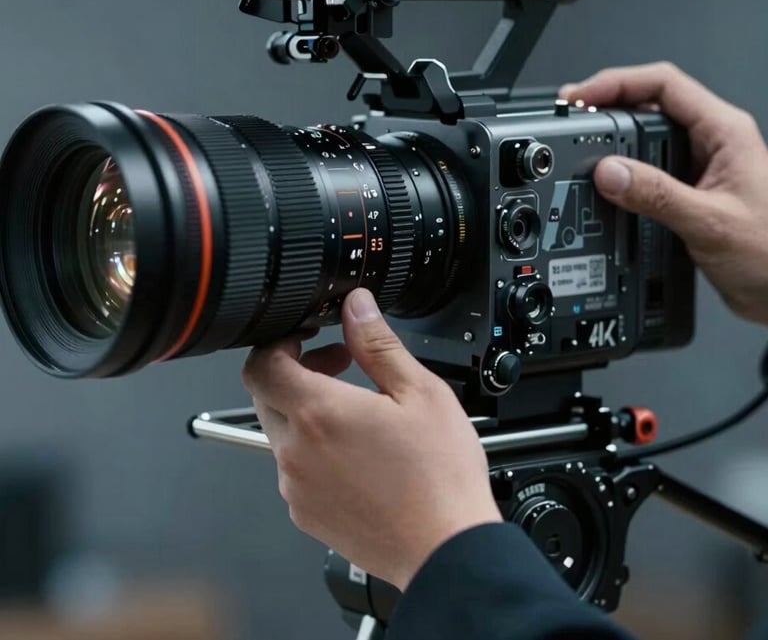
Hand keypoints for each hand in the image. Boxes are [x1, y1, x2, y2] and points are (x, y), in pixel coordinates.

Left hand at [241, 289, 500, 590]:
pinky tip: (358, 452)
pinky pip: (294, 468)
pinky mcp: (305, 514)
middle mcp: (296, 452)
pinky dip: (314, 449)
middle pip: (268, 395)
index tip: (304, 338)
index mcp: (319, 413)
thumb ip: (377, 343)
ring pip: (282, 432)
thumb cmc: (439, 476)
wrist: (445, 550)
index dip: (279, 342)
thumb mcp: (419, 392)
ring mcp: (296, 487)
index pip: (261, 364)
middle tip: (340, 367)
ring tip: (358, 412)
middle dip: (298, 372)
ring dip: (308, 412)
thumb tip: (356, 306)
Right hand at [560, 62, 767, 325]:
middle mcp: (712, 144)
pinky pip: (647, 173)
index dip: (616, 84)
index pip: (663, 85)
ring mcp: (699, 168)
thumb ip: (657, 195)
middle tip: (572, 125)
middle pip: (648, 107)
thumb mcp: (710, 222)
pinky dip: (623, 177)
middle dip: (607, 113)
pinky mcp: (688, 194)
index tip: (581, 98)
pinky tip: (607, 189)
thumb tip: (610, 172)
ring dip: (614, 147)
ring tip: (583, 154)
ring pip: (646, 141)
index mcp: (725, 132)